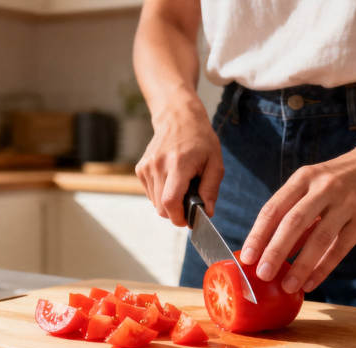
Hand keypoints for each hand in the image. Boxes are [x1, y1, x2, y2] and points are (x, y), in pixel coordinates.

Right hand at [135, 100, 223, 225]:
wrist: (178, 118)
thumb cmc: (200, 140)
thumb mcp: (215, 162)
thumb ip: (211, 189)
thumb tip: (207, 212)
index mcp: (178, 164)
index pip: (170, 201)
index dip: (178, 217)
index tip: (188, 220)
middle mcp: (158, 166)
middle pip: (161, 207)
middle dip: (176, 213)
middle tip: (189, 204)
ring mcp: (146, 167)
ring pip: (155, 203)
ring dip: (169, 203)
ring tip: (181, 186)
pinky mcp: (140, 168)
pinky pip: (150, 193)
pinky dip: (161, 194)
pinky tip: (171, 181)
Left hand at [239, 143, 355, 293]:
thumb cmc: (342, 177)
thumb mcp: (315, 183)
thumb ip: (296, 211)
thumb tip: (270, 247)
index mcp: (304, 178)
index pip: (273, 208)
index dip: (258, 234)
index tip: (246, 257)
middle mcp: (323, 188)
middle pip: (293, 223)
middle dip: (274, 251)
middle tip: (261, 275)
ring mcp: (346, 202)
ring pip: (318, 238)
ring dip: (300, 265)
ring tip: (286, 286)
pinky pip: (340, 248)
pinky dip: (323, 268)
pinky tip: (311, 283)